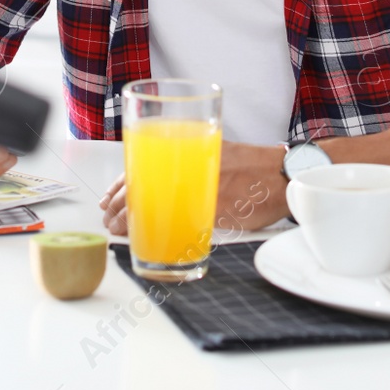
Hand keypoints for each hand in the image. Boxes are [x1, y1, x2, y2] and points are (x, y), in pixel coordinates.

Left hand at [97, 141, 289, 235]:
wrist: (281, 176)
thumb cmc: (250, 164)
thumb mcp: (215, 149)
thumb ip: (188, 158)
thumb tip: (160, 174)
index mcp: (187, 150)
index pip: (141, 167)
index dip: (120, 185)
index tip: (108, 196)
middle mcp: (189, 171)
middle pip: (142, 190)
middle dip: (120, 207)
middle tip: (109, 218)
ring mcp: (199, 194)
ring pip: (156, 209)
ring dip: (133, 223)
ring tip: (119, 230)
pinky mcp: (212, 216)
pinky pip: (179, 227)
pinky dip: (159, 234)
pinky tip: (148, 241)